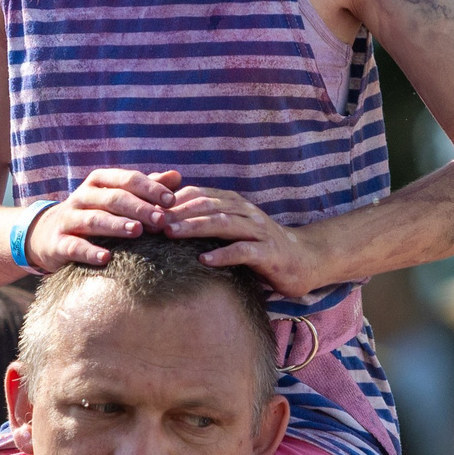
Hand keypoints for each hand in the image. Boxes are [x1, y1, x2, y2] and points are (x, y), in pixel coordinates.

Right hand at [24, 170, 181, 269]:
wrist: (47, 234)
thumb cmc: (94, 213)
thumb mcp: (116, 196)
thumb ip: (146, 188)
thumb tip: (177, 176)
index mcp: (99, 182)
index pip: (127, 179)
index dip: (150, 188)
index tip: (172, 200)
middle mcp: (82, 197)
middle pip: (113, 198)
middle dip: (139, 208)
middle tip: (161, 219)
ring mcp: (69, 219)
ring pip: (94, 219)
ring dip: (117, 225)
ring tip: (137, 231)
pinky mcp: (59, 243)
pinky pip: (75, 246)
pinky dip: (90, 252)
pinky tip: (106, 258)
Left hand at [164, 185, 337, 297]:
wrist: (304, 259)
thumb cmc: (260, 246)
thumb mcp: (233, 229)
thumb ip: (208, 222)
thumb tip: (168, 221)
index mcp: (234, 203)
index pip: (199, 194)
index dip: (173, 200)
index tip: (148, 208)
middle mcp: (245, 212)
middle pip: (207, 205)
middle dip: (178, 211)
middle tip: (152, 220)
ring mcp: (258, 231)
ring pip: (223, 223)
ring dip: (195, 227)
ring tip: (171, 234)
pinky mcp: (269, 253)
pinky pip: (243, 251)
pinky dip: (223, 255)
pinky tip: (205, 260)